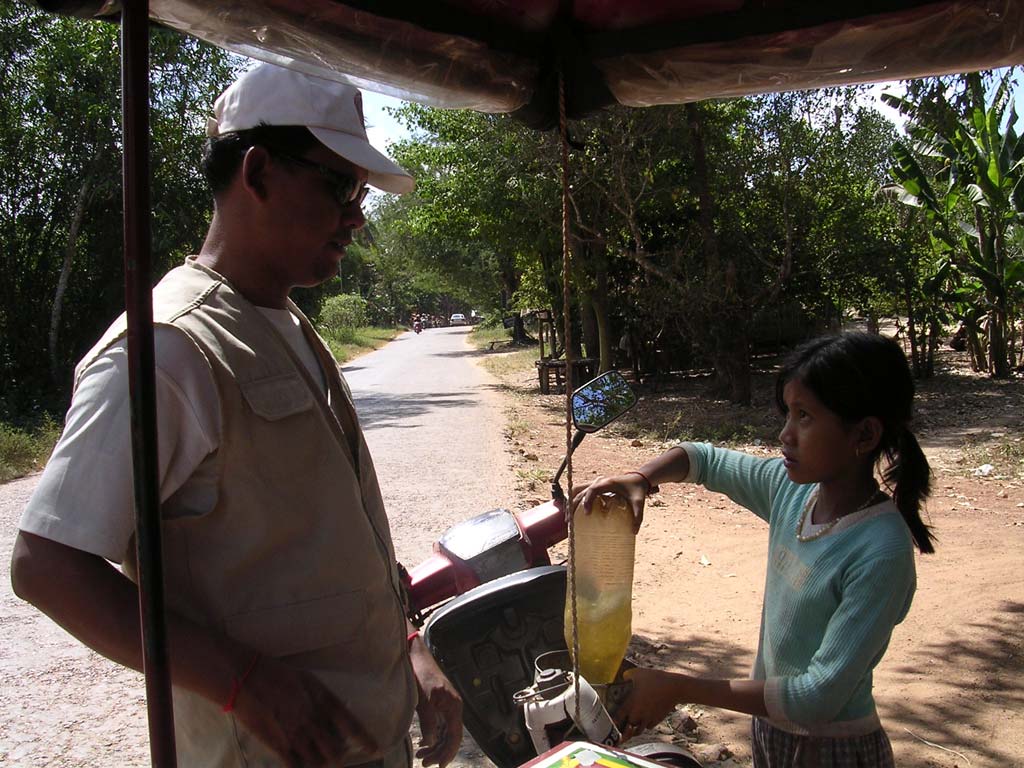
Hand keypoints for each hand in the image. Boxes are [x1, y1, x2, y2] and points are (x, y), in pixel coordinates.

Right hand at [231, 653, 376, 766]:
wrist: (247, 677)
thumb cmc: (276, 673)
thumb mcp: (306, 680)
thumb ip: (320, 699)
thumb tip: (331, 715)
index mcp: (322, 700)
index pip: (350, 723)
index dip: (363, 738)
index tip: (374, 748)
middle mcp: (313, 719)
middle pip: (334, 749)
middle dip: (338, 757)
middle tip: (339, 758)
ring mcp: (295, 734)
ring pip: (317, 760)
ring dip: (320, 763)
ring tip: (321, 762)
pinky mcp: (277, 744)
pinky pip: (295, 765)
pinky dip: (300, 767)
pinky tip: (301, 766)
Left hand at [410, 640, 462, 766]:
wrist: (415, 656)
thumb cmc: (421, 674)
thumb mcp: (424, 699)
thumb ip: (429, 721)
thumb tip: (431, 742)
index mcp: (454, 706)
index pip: (455, 735)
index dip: (449, 752)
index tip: (440, 765)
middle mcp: (452, 708)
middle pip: (449, 737)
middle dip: (438, 752)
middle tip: (424, 762)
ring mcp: (445, 707)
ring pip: (443, 733)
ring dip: (434, 747)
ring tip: (420, 756)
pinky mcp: (437, 706)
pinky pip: (438, 727)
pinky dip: (431, 737)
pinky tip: (423, 744)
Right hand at [571, 473, 650, 531]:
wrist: (638, 478)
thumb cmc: (637, 489)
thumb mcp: (639, 502)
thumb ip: (638, 516)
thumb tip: (634, 532)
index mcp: (607, 483)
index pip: (592, 490)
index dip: (587, 501)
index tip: (586, 513)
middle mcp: (599, 482)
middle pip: (579, 491)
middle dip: (572, 505)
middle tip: (569, 521)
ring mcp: (596, 483)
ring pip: (577, 490)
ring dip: (570, 502)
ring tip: (567, 518)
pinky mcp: (596, 487)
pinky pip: (581, 492)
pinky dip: (575, 500)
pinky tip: (572, 512)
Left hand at [616, 668, 686, 739]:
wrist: (674, 687)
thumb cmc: (654, 679)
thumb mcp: (637, 673)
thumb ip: (626, 676)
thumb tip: (622, 678)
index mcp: (630, 704)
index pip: (616, 719)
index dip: (611, 722)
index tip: (608, 723)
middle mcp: (637, 715)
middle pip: (626, 729)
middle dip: (622, 729)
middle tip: (618, 727)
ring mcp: (648, 719)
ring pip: (638, 730)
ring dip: (633, 729)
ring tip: (630, 726)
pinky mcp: (657, 720)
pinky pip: (648, 726)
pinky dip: (645, 724)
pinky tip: (644, 719)